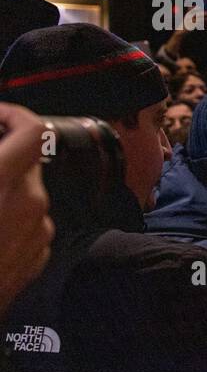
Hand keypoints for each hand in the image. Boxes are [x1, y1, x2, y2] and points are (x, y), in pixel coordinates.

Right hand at [0, 104, 54, 315]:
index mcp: (2, 182)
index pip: (32, 130)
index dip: (12, 115)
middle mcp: (29, 205)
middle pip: (26, 163)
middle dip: (0, 158)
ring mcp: (38, 233)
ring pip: (26, 194)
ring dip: (2, 190)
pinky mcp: (38, 256)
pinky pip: (27, 224)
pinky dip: (7, 218)